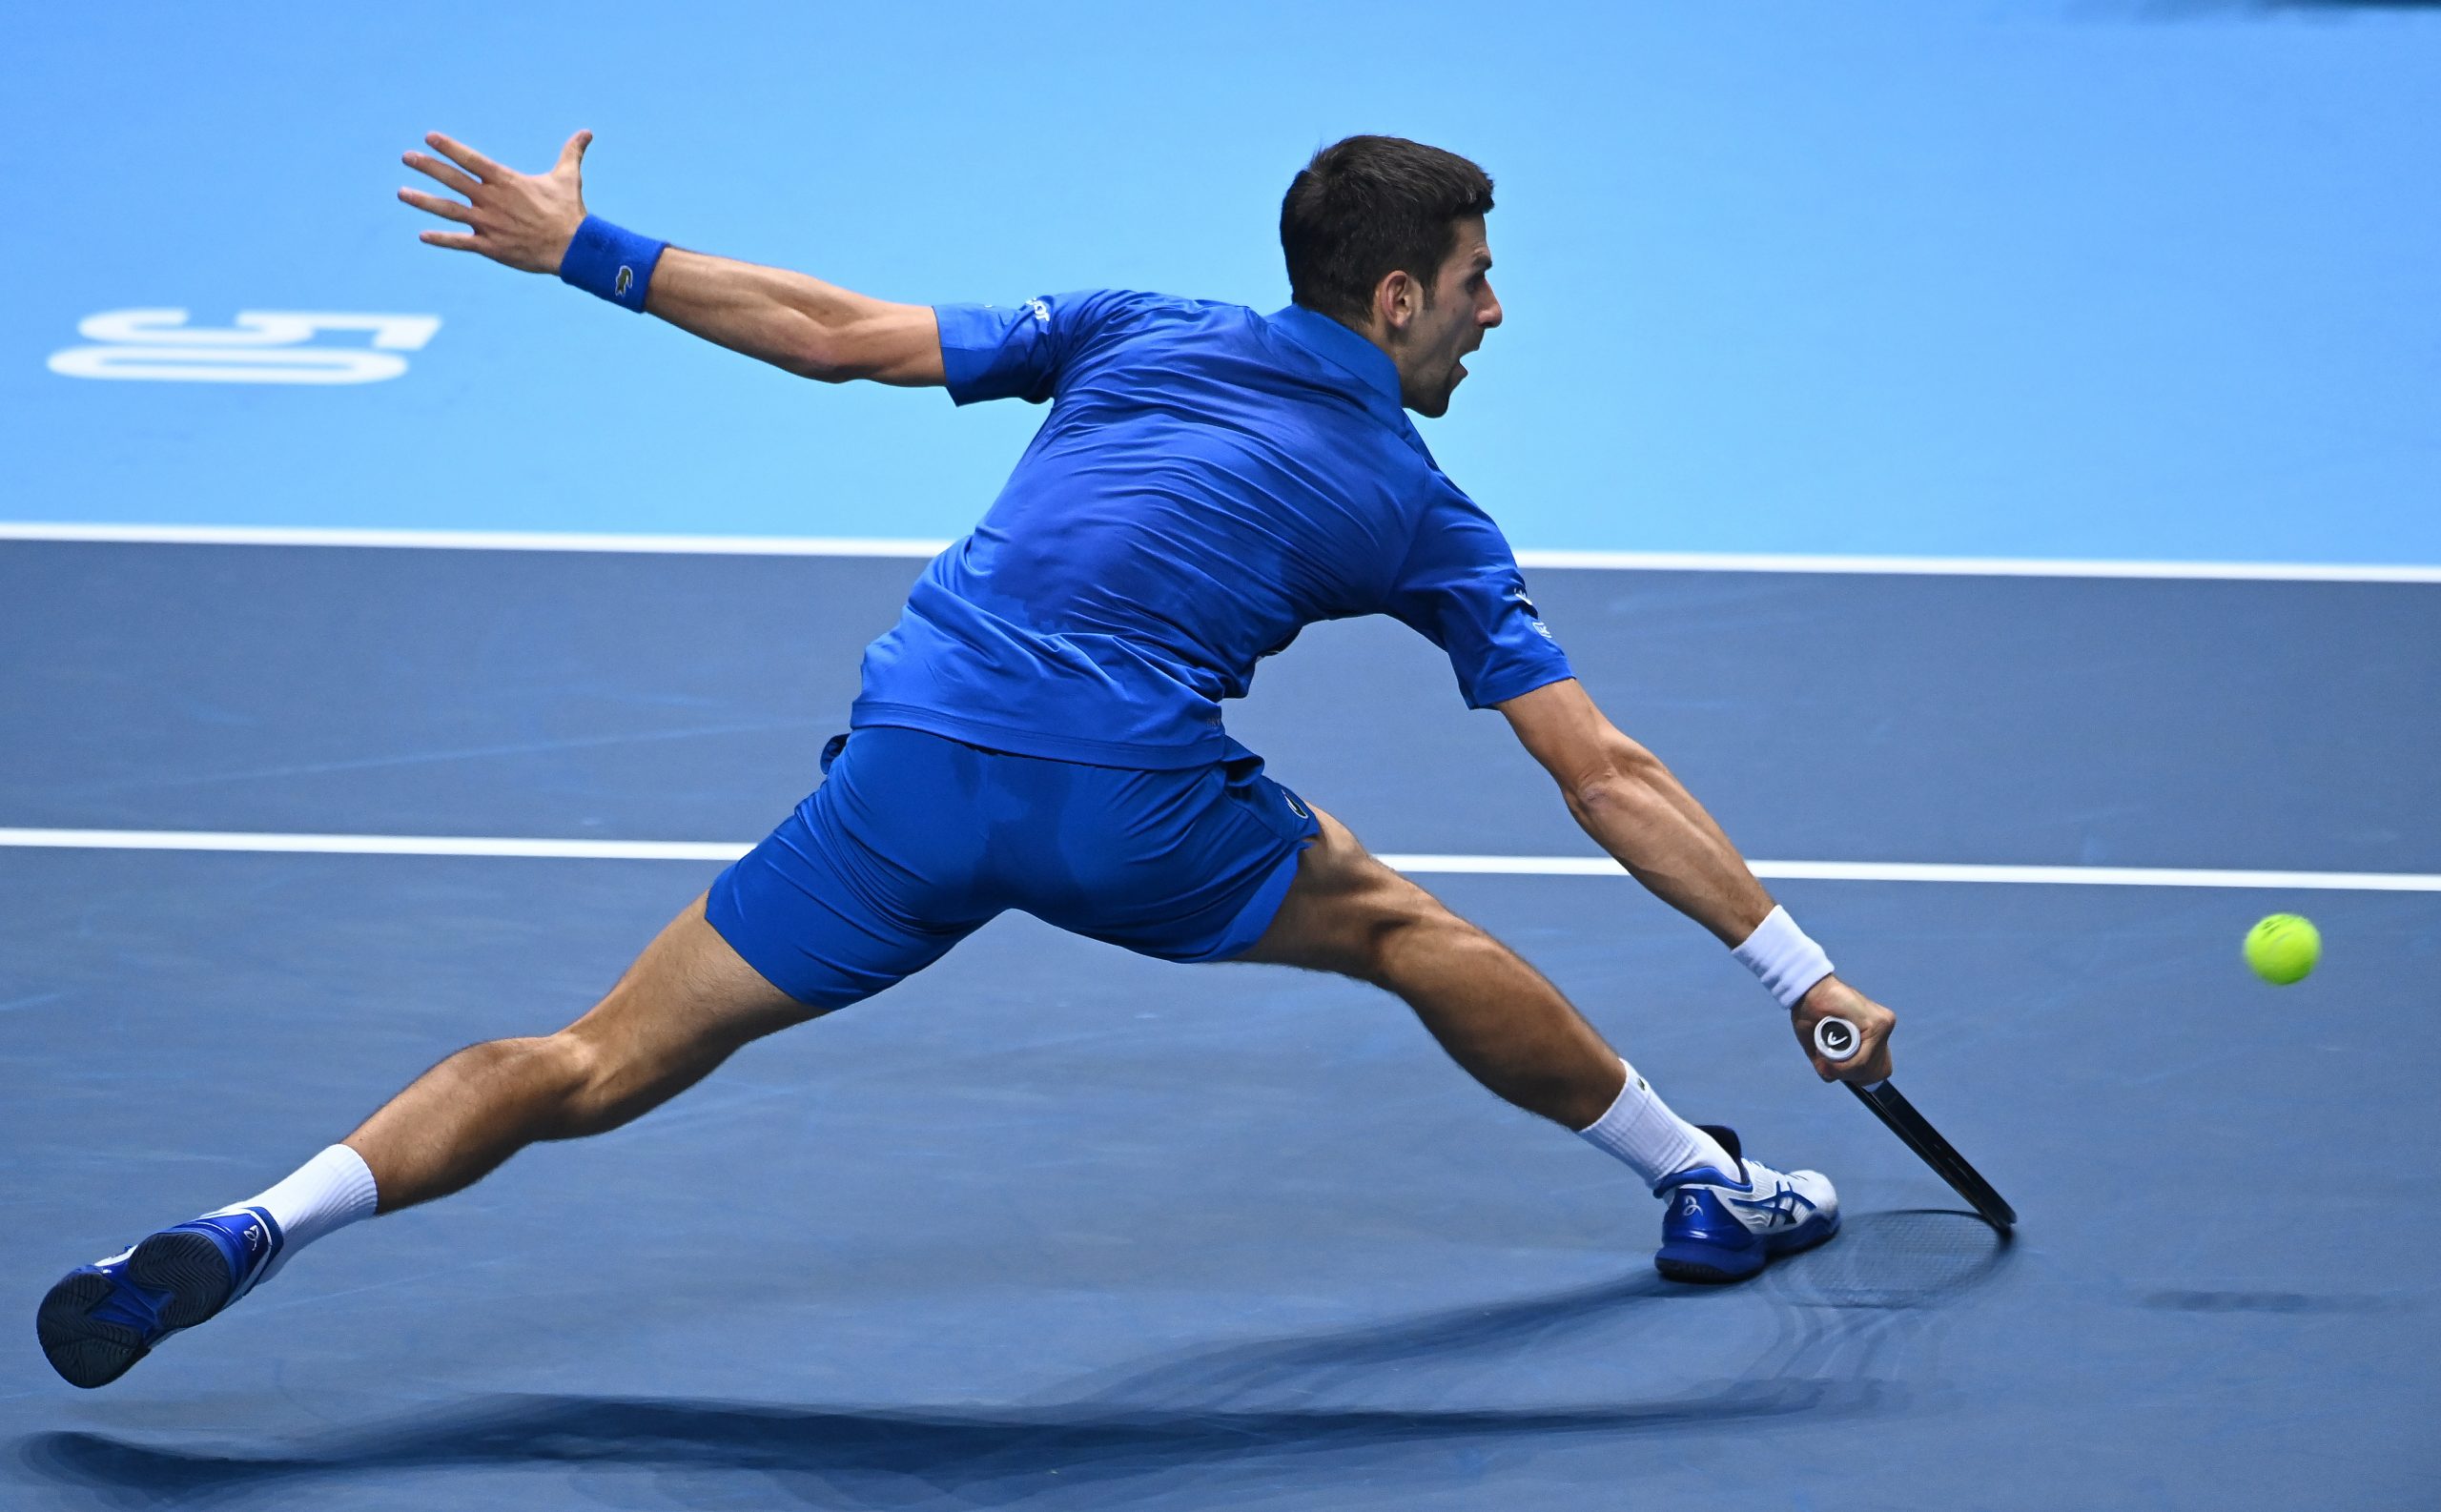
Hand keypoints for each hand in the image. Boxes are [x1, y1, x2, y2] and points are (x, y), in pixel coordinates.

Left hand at [398, 130, 592, 274]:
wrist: (574, 248)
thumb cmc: (570, 211)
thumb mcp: (569, 177)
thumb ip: (571, 152)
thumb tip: (587, 132)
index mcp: (506, 181)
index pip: (471, 159)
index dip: (449, 147)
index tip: (429, 137)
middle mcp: (492, 200)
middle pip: (453, 179)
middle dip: (427, 166)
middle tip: (406, 157)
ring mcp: (489, 224)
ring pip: (449, 209)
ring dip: (424, 201)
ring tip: (402, 193)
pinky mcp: (491, 247)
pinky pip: (461, 242)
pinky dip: (442, 239)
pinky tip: (423, 235)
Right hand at [1789, 975, 1895, 1083]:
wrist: (1806, 989)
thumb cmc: (1810, 1013)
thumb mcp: (1819, 1047)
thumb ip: (1829, 1064)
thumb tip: (1832, 1076)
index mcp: (1874, 1032)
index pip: (1880, 1068)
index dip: (1860, 1075)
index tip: (1840, 1069)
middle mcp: (1883, 1027)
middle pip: (1878, 1072)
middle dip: (1852, 1074)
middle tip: (1832, 1064)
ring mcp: (1883, 1025)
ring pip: (1868, 1067)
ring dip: (1844, 1068)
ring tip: (1827, 1051)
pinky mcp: (1878, 1024)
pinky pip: (1863, 1060)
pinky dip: (1845, 1063)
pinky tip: (1832, 1050)